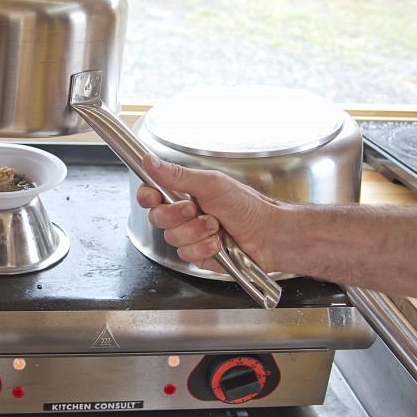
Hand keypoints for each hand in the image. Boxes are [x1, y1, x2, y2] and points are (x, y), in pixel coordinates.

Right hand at [136, 155, 278, 272]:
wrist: (268, 234)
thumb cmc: (247, 205)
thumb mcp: (211, 184)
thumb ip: (177, 175)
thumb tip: (149, 161)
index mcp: (184, 193)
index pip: (151, 194)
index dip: (148, 196)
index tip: (154, 196)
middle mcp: (184, 215)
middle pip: (157, 218)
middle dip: (177, 215)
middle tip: (196, 209)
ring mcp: (190, 236)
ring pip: (171, 238)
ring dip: (196, 232)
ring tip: (216, 226)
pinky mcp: (197, 255)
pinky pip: (186, 255)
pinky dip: (204, 248)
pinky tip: (219, 243)